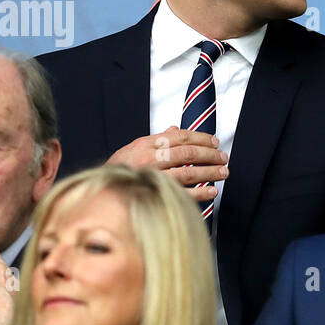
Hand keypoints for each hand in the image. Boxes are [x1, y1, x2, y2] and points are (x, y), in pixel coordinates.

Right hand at [106, 126, 227, 200]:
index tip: (215, 142)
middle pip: (188, 154)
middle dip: (210, 155)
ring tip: (223, 173)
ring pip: (188, 173)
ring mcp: (152, 177)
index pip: (180, 137)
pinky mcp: (154, 195)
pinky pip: (182, 194)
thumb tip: (175, 129)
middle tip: (224, 157)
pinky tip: (212, 191)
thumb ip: (158, 139)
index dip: (201, 138)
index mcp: (146, 144)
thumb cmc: (120, 168)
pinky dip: (200, 193)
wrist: (101, 190)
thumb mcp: (135, 147)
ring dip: (210, 173)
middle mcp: (150, 159)